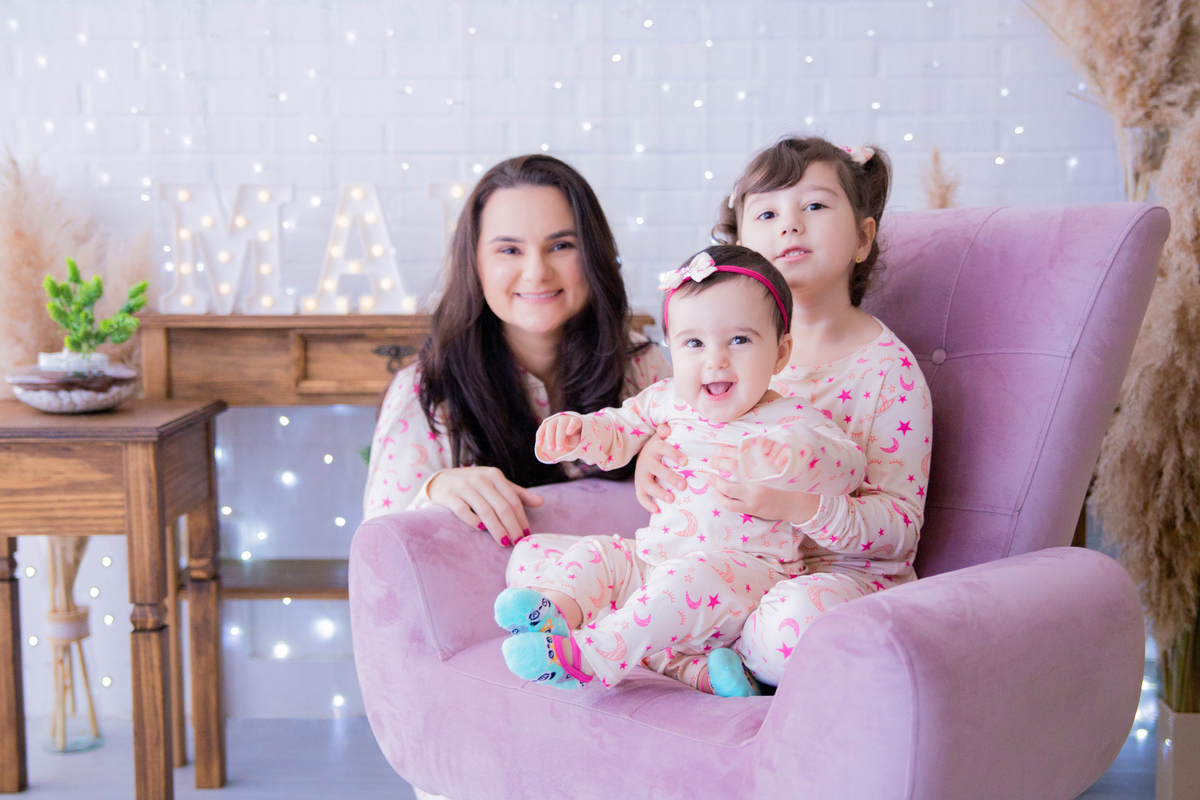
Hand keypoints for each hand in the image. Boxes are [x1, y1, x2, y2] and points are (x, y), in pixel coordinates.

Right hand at [427, 467, 544, 546]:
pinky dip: (473, 521)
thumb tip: (541, 502)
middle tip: (518, 543)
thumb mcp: (495, 485)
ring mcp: (463, 486)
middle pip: (502, 507)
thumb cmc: (474, 485)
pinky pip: (463, 510)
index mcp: (494, 475)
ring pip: (485, 510)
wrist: (440, 480)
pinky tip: (481, 530)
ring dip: (497, 529)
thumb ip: (517, 494)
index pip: (513, 500)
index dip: (521, 519)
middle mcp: (480, 479)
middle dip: (512, 527)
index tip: (526, 535)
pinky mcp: (449, 495)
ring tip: (505, 543)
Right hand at [536, 415, 582, 458]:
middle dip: (559, 439)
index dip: (571, 426)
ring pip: (550, 427)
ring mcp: (554, 421)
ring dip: (550, 439)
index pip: (574, 422)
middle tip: (560, 450)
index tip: (569, 432)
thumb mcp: (579, 439)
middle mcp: (564, 419)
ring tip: (551, 449)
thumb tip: (565, 441)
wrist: (568, 431)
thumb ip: (574, 440)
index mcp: (575, 421)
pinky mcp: (546, 425)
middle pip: (561, 426)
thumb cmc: (576, 436)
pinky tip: (539, 444)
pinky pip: (542, 429)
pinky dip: (539, 436)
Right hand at [633, 423, 686, 513]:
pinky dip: (647, 504)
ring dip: (658, 492)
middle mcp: (646, 461)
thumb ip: (665, 431)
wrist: (643, 454)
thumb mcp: (661, 436)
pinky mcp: (639, 485)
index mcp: (654, 447)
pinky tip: (657, 510)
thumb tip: (667, 429)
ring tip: (672, 499)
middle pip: (656, 469)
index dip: (673, 454)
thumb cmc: (660, 447)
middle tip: (683, 485)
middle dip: (669, 477)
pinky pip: (640, 496)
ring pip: (647, 484)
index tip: (685, 462)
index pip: (663, 448)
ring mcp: (641, 475)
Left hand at [705, 445, 820, 523]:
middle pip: (732, 467)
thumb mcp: (778, 464)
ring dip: (715, 481)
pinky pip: (731, 505)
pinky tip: (716, 494)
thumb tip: (742, 448)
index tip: (719, 449)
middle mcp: (758, 479)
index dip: (727, 450)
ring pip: (727, 488)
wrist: (799, 503)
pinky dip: (721, 499)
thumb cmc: (787, 480)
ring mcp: (754, 495)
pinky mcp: (753, 508)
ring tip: (708, 476)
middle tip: (710, 460)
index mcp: (764, 464)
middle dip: (718, 462)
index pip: (741, 453)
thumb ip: (763, 456)